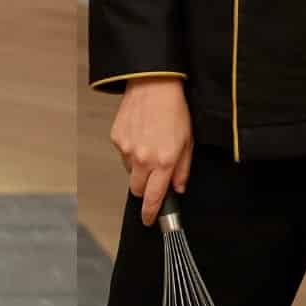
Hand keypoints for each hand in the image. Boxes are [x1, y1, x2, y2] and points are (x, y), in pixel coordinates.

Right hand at [111, 77, 193, 225]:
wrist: (153, 84)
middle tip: (153, 174)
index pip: (154, 197)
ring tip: (149, 145)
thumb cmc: (174, 110)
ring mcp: (127, 149)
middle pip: (137, 189)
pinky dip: (130, 150)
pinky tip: (140, 135)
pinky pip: (123, 154)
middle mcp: (143, 159)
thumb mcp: (188, 141)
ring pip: (129, 171)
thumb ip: (183, 169)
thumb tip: (178, 188)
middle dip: (144, 188)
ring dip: (138, 167)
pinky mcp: (117, 139)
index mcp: (164, 162)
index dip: (151, 212)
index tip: (149, 220)